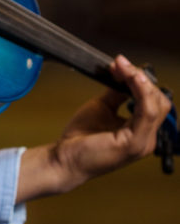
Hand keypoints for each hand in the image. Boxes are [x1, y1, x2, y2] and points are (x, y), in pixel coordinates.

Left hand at [17, 55, 171, 201]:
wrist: (64, 158)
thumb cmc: (81, 138)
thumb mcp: (103, 107)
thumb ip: (117, 92)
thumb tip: (124, 74)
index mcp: (141, 132)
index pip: (155, 102)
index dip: (141, 80)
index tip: (122, 64)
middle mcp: (146, 139)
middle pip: (159, 101)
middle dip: (141, 78)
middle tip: (121, 64)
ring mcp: (142, 143)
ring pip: (156, 104)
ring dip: (139, 80)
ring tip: (122, 67)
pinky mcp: (133, 144)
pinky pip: (146, 112)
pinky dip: (140, 91)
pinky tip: (129, 79)